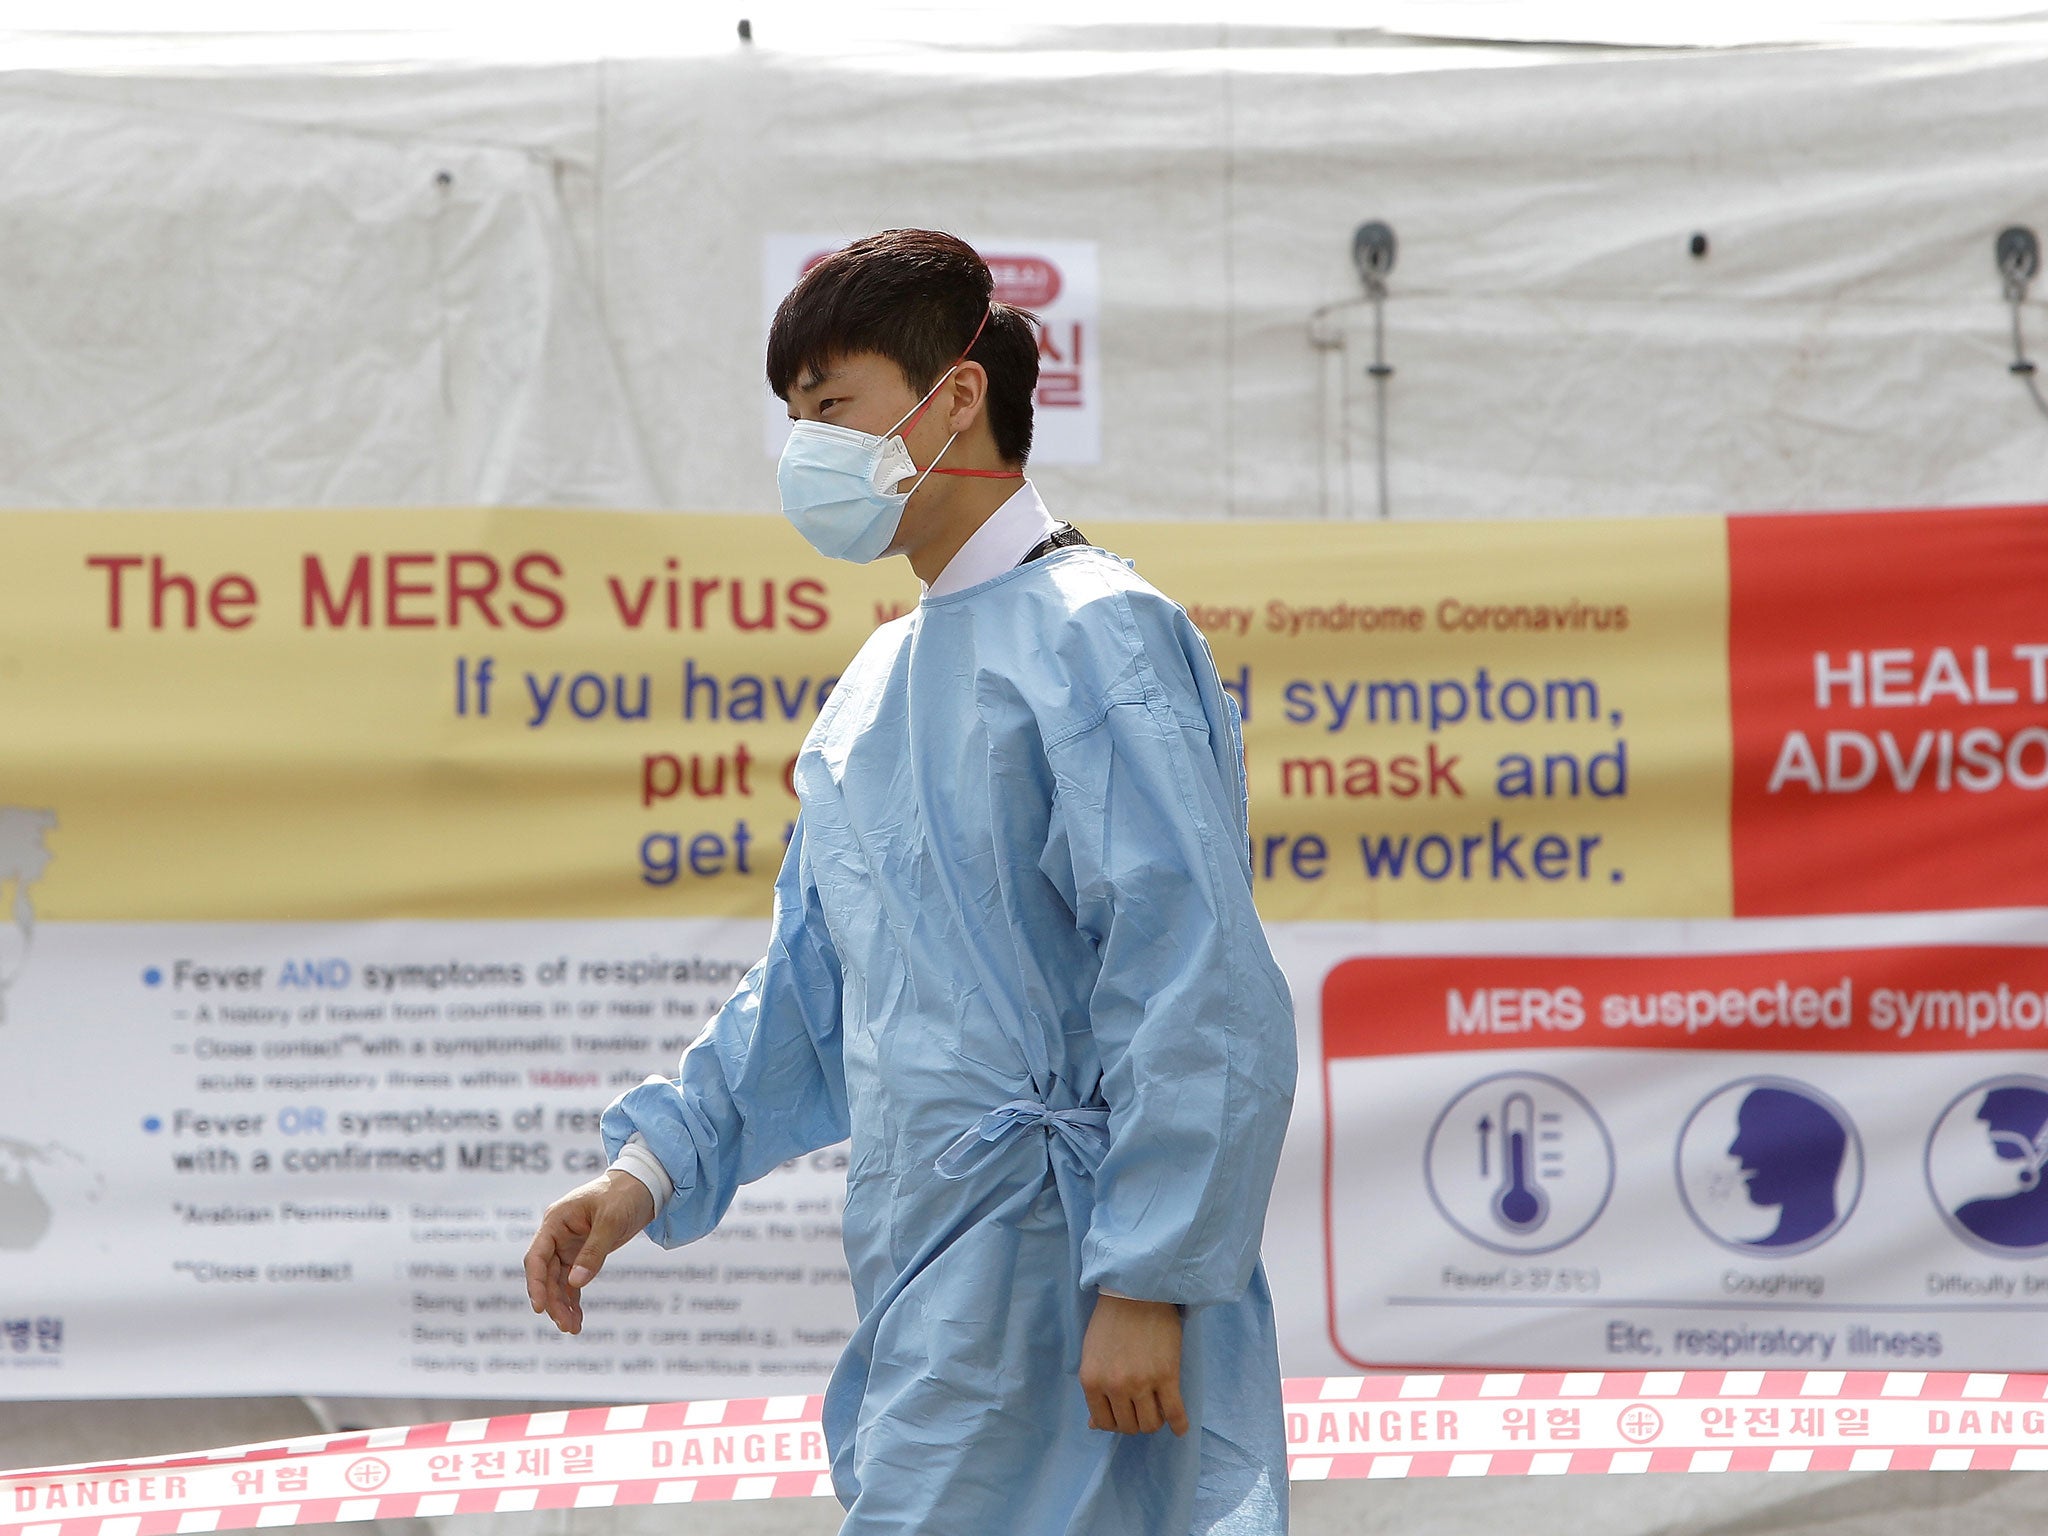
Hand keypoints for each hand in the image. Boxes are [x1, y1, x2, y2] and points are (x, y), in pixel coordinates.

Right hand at [524, 1169, 654, 1334]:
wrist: (644, 1185)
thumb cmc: (624, 1194)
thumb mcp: (611, 1221)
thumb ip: (593, 1252)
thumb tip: (576, 1283)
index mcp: (556, 1221)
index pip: (537, 1257)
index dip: (536, 1283)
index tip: (539, 1307)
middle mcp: (557, 1235)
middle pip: (547, 1275)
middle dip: (553, 1301)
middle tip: (566, 1326)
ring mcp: (569, 1246)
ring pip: (558, 1281)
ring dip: (563, 1305)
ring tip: (572, 1329)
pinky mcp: (582, 1254)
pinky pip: (572, 1281)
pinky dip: (573, 1299)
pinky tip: (577, 1319)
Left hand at [1078, 1293, 1188, 1435]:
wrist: (1136, 1292)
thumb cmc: (1111, 1320)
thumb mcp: (1092, 1355)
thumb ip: (1095, 1389)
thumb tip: (1094, 1425)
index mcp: (1092, 1381)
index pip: (1104, 1422)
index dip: (1116, 1422)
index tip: (1124, 1413)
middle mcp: (1115, 1387)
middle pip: (1128, 1426)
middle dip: (1135, 1421)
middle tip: (1142, 1407)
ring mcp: (1141, 1383)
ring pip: (1150, 1424)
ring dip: (1154, 1420)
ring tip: (1157, 1409)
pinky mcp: (1167, 1376)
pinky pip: (1174, 1412)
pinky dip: (1179, 1424)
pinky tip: (1181, 1427)